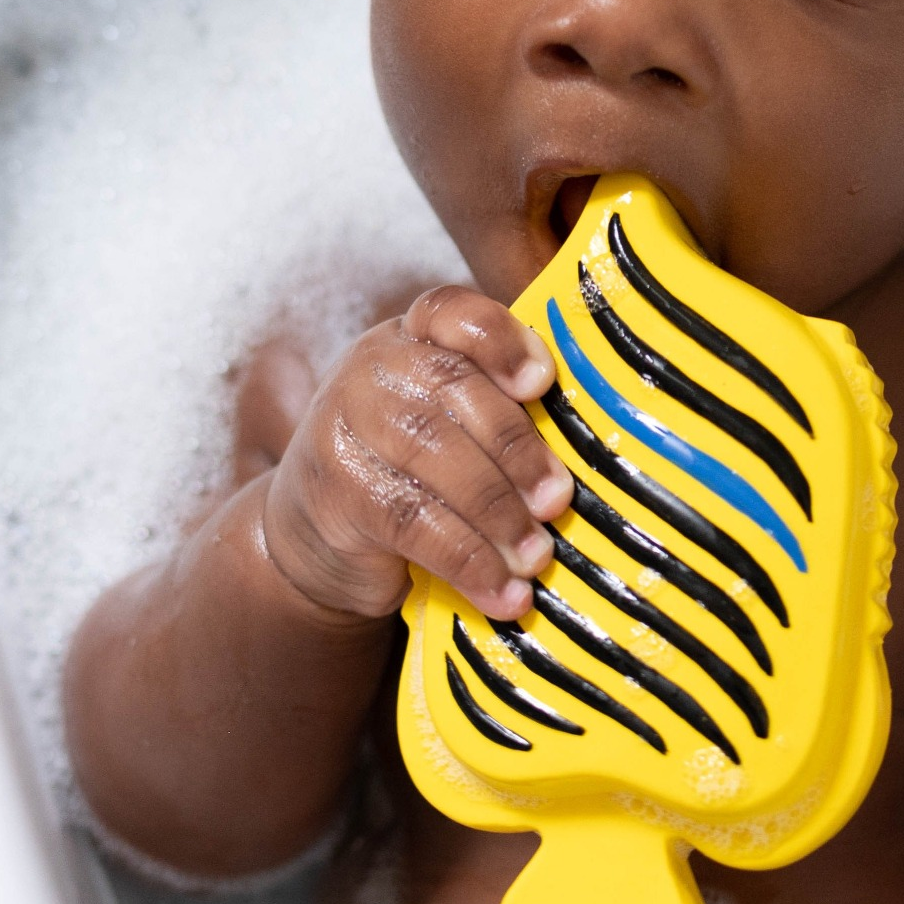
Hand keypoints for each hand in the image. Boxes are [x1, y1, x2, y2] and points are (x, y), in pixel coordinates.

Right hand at [260, 286, 574, 623]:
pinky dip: (466, 560)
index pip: (450, 312)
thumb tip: (590, 454)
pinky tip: (502, 591)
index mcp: (411, 339)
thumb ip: (500, 417)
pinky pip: (411, 520)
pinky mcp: (335, 491)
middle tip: (556, 502)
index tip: (541, 382)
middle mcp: (371, 369)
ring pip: (432, 455)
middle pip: (451, 387)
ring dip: (496, 514)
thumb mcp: (448, 428)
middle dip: (516, 450)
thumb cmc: (408, 473)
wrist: (313, 537)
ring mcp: (343, 425)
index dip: (499, 340)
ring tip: (536, 556)